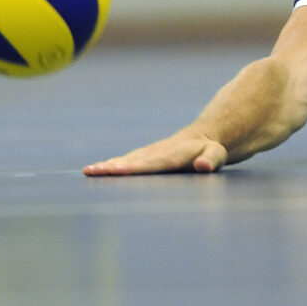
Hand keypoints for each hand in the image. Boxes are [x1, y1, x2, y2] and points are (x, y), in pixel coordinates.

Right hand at [83, 126, 228, 175]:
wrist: (206, 133)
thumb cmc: (212, 150)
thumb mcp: (217, 155)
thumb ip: (211, 160)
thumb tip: (203, 166)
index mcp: (174, 154)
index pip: (152, 163)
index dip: (135, 167)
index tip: (117, 170)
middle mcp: (158, 152)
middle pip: (133, 160)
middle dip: (112, 167)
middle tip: (92, 171)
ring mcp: (151, 152)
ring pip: (127, 159)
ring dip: (108, 166)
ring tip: (89, 171)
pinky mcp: (147, 154)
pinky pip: (128, 160)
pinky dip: (113, 165)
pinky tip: (99, 170)